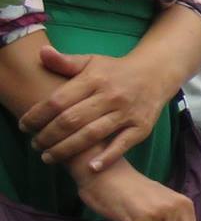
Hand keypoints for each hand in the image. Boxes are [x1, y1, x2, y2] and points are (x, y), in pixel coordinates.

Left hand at [21, 45, 172, 172]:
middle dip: (48, 136)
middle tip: (35, 145)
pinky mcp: (141, 127)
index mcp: (94, 79)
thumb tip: (42, 53)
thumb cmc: (116, 71)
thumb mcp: (91, 61)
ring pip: (92, 134)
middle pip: (72, 120)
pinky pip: (123, 145)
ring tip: (49, 157)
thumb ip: (65, 62)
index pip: (58, 100)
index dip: (38, 116)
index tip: (24, 126)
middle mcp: (110, 96)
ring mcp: (127, 113)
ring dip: (67, 149)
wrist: (156, 74)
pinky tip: (91, 167)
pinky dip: (107, 157)